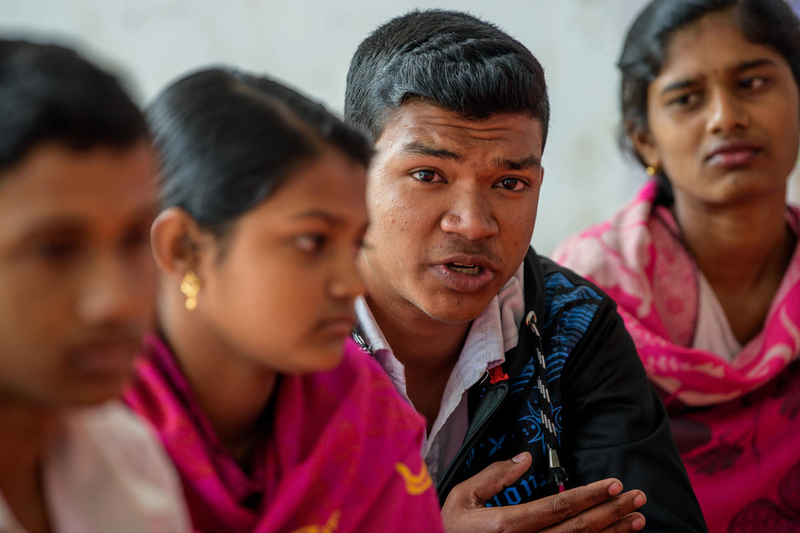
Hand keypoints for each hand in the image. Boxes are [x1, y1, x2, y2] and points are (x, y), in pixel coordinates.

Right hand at [441, 452, 645, 532]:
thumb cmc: (446, 526)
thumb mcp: (461, 496)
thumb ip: (494, 476)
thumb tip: (526, 458)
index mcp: (507, 526)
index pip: (558, 508)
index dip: (590, 497)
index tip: (613, 484)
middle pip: (578, 530)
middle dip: (612, 513)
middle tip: (638, 497)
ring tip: (636, 519)